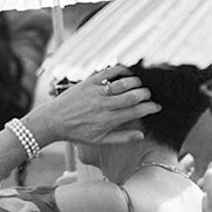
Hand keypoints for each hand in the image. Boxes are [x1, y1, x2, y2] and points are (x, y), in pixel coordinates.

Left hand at [37, 67, 159, 148]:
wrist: (54, 121)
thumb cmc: (77, 133)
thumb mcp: (100, 141)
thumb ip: (122, 138)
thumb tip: (142, 135)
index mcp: (108, 120)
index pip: (136, 111)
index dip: (150, 108)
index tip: (157, 107)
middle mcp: (104, 105)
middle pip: (132, 95)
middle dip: (145, 94)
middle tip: (149, 95)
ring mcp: (96, 92)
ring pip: (122, 83)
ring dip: (135, 82)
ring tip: (140, 84)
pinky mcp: (88, 82)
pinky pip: (107, 72)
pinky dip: (119, 70)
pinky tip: (127, 72)